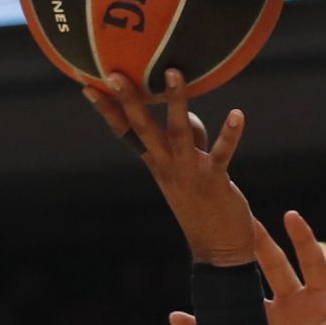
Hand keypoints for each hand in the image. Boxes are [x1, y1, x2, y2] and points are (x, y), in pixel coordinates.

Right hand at [84, 71, 253, 265]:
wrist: (218, 253)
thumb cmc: (203, 209)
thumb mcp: (186, 172)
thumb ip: (186, 141)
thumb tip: (187, 113)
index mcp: (157, 165)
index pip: (126, 132)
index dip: (107, 110)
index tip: (88, 85)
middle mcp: (168, 166)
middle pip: (143, 128)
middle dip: (129, 100)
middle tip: (115, 74)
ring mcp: (189, 172)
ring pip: (179, 131)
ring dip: (176, 101)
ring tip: (174, 72)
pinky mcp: (214, 180)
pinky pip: (222, 152)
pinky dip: (230, 133)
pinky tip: (237, 114)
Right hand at [170, 211, 325, 324]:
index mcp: (322, 298)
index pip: (311, 260)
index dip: (301, 238)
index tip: (291, 216)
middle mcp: (294, 304)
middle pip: (273, 267)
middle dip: (258, 244)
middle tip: (241, 220)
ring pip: (246, 294)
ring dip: (228, 278)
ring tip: (208, 257)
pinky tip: (179, 317)